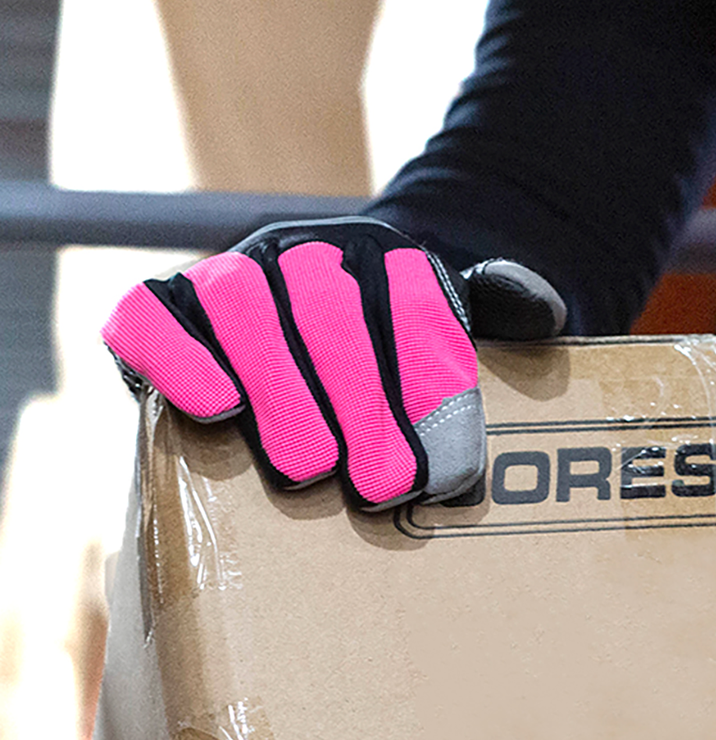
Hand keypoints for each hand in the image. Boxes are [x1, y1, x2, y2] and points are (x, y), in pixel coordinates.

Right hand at [101, 217, 564, 511]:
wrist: (341, 331)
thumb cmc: (413, 357)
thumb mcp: (476, 329)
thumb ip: (507, 309)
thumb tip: (539, 304)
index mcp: (389, 257)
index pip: (415, 303)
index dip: (430, 384)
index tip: (451, 471)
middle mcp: (306, 253)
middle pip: (329, 309)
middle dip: (361, 402)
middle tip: (386, 486)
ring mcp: (233, 275)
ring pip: (242, 305)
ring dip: (279, 389)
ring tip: (310, 470)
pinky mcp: (168, 310)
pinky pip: (151, 316)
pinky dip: (174, 356)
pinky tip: (214, 409)